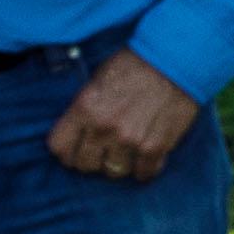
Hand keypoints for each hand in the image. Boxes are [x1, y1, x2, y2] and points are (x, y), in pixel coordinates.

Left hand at [49, 45, 200, 181]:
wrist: (174, 60)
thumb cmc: (134, 64)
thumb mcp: (98, 78)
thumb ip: (85, 108)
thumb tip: (78, 131)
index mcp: (85, 107)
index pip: (59, 147)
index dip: (66, 149)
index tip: (75, 147)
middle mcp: (104, 128)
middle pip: (84, 165)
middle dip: (91, 158)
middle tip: (102, 150)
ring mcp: (130, 141)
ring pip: (113, 172)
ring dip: (118, 163)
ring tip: (126, 151)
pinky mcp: (155, 148)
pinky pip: (143, 173)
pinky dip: (144, 167)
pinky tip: (146, 155)